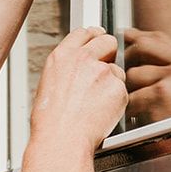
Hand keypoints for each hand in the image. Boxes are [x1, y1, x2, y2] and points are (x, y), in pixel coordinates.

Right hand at [30, 27, 126, 149]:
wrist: (61, 138)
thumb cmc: (50, 121)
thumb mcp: (48, 85)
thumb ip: (66, 70)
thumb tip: (75, 71)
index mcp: (62, 56)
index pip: (84, 33)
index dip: (93, 36)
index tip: (98, 38)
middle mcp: (83, 59)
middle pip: (107, 41)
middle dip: (109, 51)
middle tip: (106, 65)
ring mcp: (102, 72)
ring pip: (117, 70)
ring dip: (111, 82)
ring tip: (96, 102)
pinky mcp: (118, 88)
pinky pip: (122, 90)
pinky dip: (116, 101)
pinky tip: (102, 111)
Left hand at [122, 29, 170, 125]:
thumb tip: (143, 63)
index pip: (159, 38)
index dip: (137, 37)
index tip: (124, 38)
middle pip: (143, 46)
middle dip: (125, 58)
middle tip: (116, 71)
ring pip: (133, 74)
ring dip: (129, 92)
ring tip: (136, 108)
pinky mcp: (162, 93)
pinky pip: (131, 98)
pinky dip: (130, 112)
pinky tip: (138, 121)